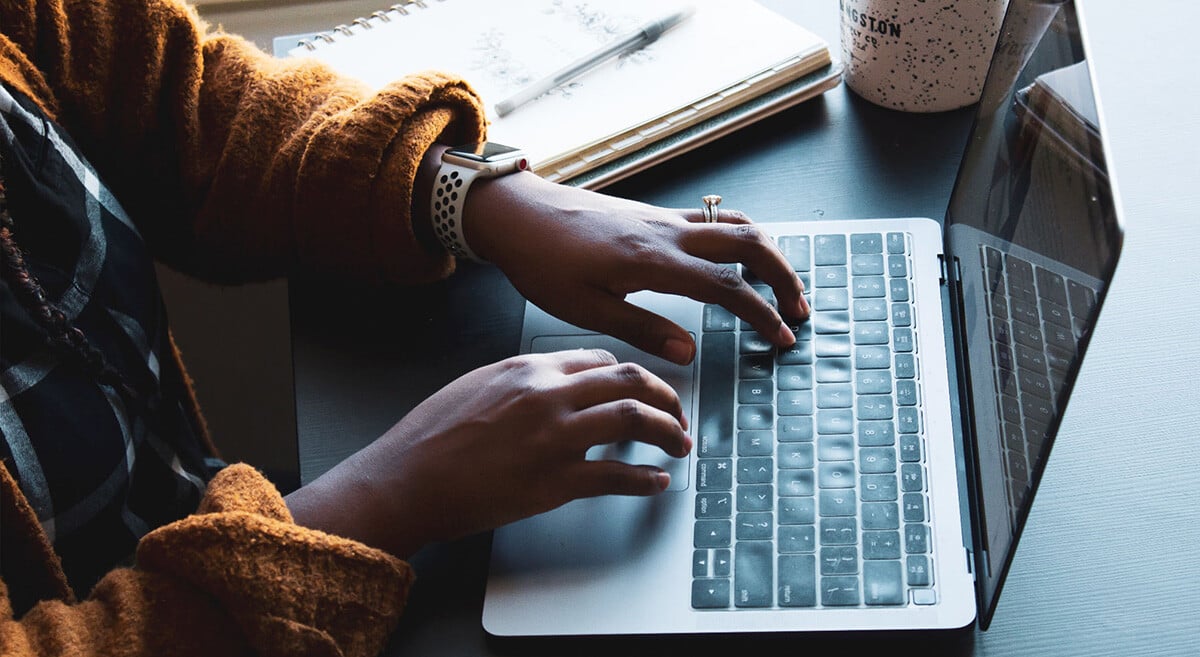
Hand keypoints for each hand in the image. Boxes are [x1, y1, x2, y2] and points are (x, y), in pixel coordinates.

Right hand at [285, 349, 690, 557]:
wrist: (406, 479)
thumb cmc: (431, 436)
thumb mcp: (477, 385)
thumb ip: (522, 381)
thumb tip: (557, 386)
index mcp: (529, 368)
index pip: (601, 360)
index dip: (631, 375)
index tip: (642, 390)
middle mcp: (548, 395)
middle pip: (630, 380)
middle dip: (666, 397)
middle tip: (677, 414)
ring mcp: (554, 437)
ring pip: (635, 419)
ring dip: (669, 432)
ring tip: (679, 445)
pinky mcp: (555, 481)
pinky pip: (617, 476)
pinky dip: (645, 480)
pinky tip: (656, 483)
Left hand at [464, 172, 809, 364]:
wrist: (518, 213)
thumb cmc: (542, 262)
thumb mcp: (585, 310)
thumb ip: (642, 330)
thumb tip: (690, 353)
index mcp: (653, 260)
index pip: (727, 286)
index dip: (761, 313)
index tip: (781, 337)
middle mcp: (667, 232)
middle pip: (749, 243)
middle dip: (783, 275)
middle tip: (798, 310)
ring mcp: (663, 218)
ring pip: (735, 224)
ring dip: (767, 252)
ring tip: (780, 284)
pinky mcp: (654, 214)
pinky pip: (712, 219)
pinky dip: (740, 237)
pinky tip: (738, 258)